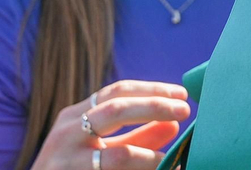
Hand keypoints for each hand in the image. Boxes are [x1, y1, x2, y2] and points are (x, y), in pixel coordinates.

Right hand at [27, 80, 190, 169]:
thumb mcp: (101, 149)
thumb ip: (136, 138)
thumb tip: (173, 124)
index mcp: (74, 115)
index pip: (117, 91)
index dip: (152, 89)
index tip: (181, 94)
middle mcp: (67, 132)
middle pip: (117, 108)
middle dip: (156, 106)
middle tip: (185, 110)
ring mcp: (65, 161)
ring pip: (119, 153)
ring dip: (153, 154)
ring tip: (175, 154)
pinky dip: (142, 169)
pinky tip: (160, 168)